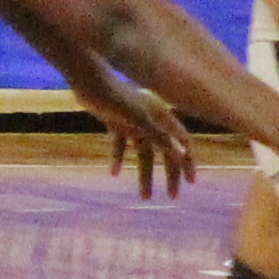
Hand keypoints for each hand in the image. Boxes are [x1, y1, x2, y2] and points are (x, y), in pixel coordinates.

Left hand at [74, 77, 193, 197]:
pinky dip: (119, 157)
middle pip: (166, 152)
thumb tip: (182, 154)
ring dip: (144, 174)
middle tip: (171, 197)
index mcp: (162, 117)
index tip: (190, 183)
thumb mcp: (138, 120)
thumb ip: (160, 137)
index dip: (188, 162)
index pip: (182, 143)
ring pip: (144, 153)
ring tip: (144, 197)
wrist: (88, 81)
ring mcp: (133, 121)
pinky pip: (121, 144)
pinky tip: (113, 172)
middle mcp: (151, 119)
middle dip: (169, 175)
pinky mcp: (116, 121)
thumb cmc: (114, 97)